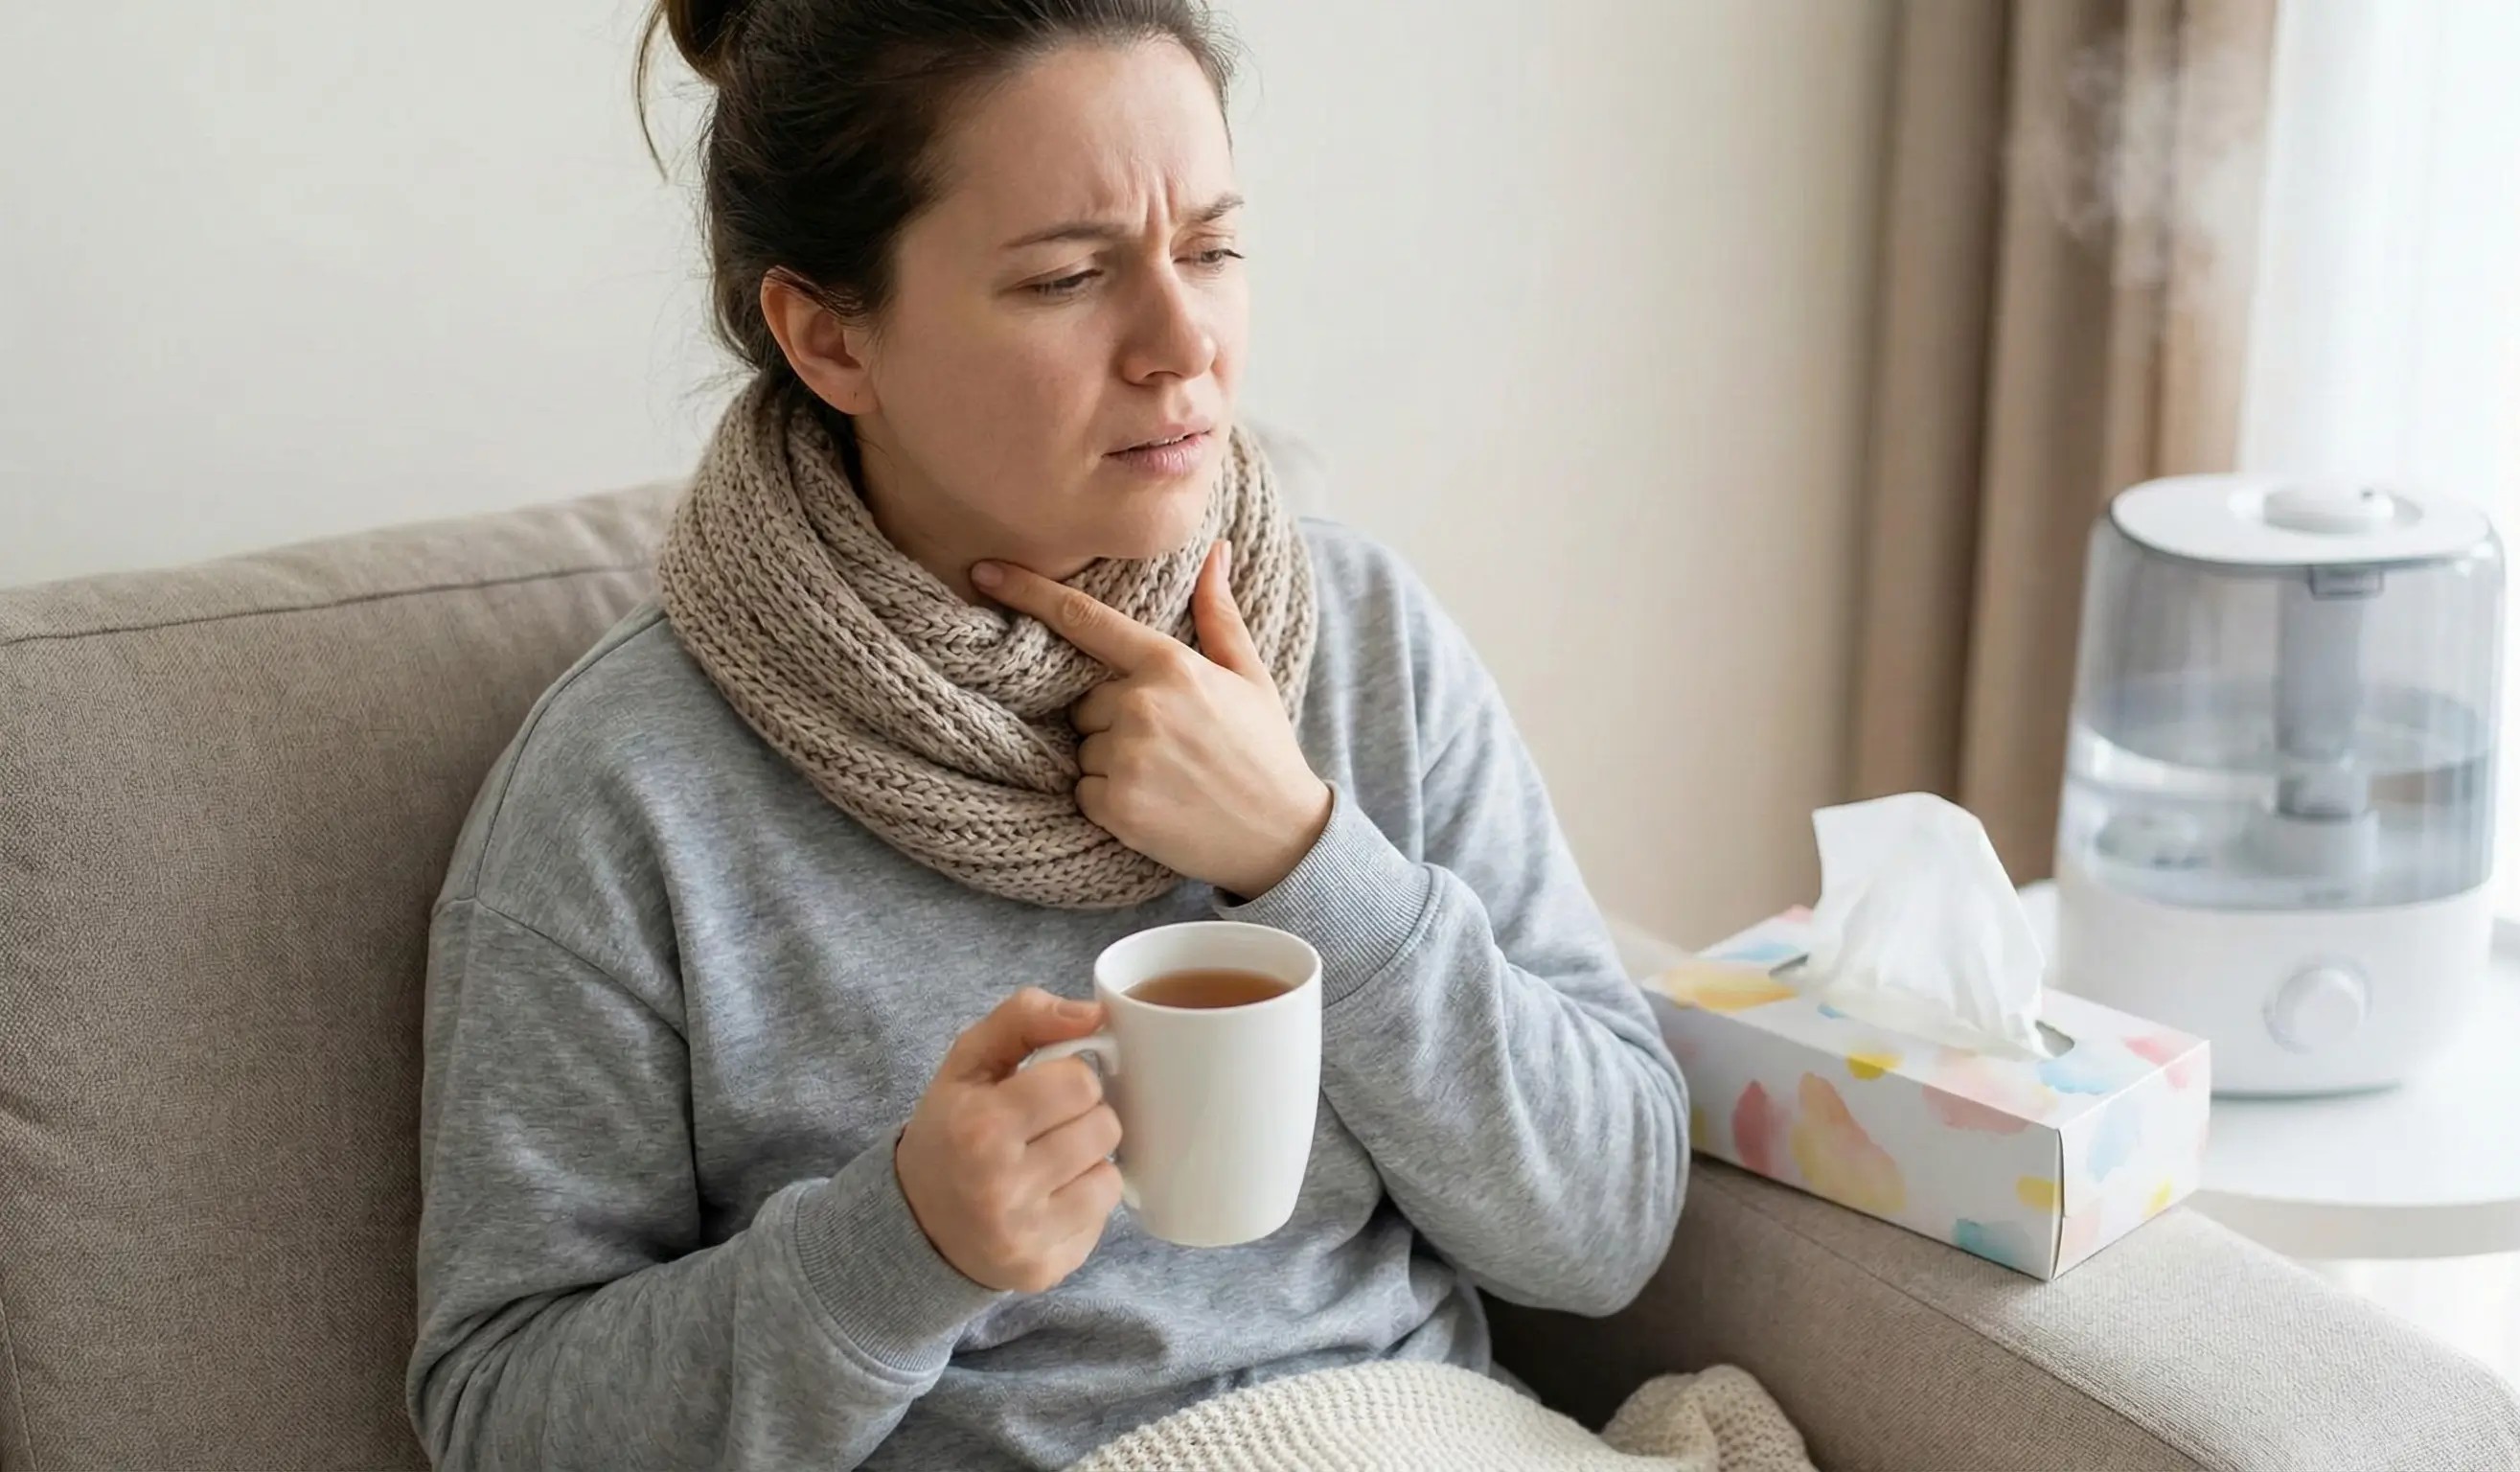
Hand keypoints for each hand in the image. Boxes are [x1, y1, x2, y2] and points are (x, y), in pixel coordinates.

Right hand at [895, 987, 1124, 1293]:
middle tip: (1048, 1127)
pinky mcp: (1044, 1269)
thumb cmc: (951, 1130)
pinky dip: (1082, 1205)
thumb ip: (1024, 1018)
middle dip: (1083, 1119)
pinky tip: (1046, 1201)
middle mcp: (1002, 1187)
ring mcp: (1025, 1236)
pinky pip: (1102, 1221)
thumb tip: (1094, 1014)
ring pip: (1111, 1177)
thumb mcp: (967, 1062)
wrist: (915, 1224)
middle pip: (1104, 1128)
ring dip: (1088, 1164)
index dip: (1070, 1079)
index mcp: (982, 1127)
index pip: (1080, 1082)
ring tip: (1049, 1163)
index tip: (1046, 1089)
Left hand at [974, 542, 1331, 899]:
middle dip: (1112, 718)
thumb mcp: (1250, 675)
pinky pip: (1082, 789)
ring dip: (1110, 760)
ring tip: (1165, 775)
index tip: (984, 572)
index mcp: (1171, 664)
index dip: (1029, 592)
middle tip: (1169, 744)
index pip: (1085, 620)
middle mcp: (1142, 704)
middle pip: (1084, 700)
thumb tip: (1216, 549)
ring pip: (1082, 746)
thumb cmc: (1264, 750)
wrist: (1281, 835)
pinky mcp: (1115, 803)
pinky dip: (1107, 799)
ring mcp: (1126, 755)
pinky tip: (1154, 803)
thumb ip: (1219, 613)